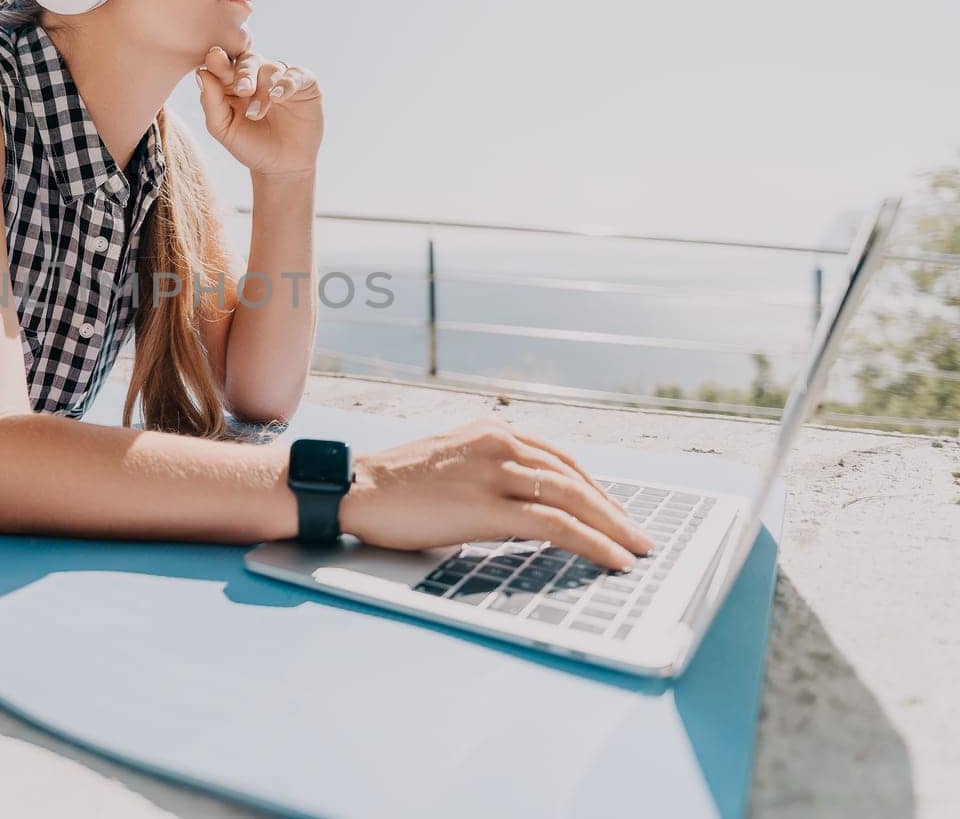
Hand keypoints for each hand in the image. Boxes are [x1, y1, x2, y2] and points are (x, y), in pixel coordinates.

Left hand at [195, 45, 322, 177]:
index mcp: (234, 82)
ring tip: (257, 114)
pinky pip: (297, 75)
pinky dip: (287, 83)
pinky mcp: (305, 85)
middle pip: (249, 60)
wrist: (281, 168)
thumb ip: (211, 102)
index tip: (214, 58)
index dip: (220, 61)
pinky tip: (278, 97)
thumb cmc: (250, 146)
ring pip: (271, 69)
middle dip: (244, 73)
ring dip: (263, 90)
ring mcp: (282, 78)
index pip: (226, 64)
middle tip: (242, 90)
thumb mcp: (224, 129)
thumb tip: (201, 73)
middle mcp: (258, 76)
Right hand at [340, 418, 656, 570]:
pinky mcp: (488, 505)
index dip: (593, 487)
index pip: (558, 458)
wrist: (354, 489)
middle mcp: (499, 443)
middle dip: (612, 510)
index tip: (613, 511)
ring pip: (572, 498)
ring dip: (612, 527)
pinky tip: (611, 559)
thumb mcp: (451, 465)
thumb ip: (490, 476)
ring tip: (635, 551)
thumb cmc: (395, 487)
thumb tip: (527, 512)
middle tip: (638, 536)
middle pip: (574, 477)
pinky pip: (556, 524)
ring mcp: (495, 472)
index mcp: (491, 432)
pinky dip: (592, 542)